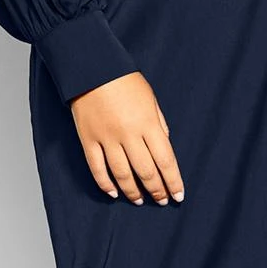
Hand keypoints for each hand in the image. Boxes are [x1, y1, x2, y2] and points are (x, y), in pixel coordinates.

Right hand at [69, 72, 185, 204]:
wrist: (91, 67)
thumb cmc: (124, 80)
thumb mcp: (150, 98)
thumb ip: (159, 123)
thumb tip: (165, 146)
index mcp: (148, 123)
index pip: (166, 161)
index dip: (173, 181)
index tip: (178, 195)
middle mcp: (129, 134)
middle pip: (146, 171)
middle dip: (156, 190)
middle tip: (162, 200)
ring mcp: (107, 138)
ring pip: (122, 174)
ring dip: (133, 192)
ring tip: (139, 200)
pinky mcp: (88, 139)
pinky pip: (97, 168)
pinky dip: (105, 184)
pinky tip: (114, 193)